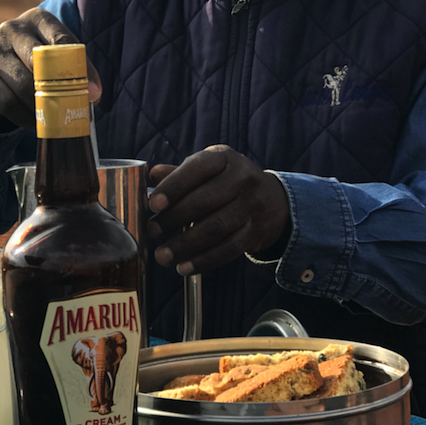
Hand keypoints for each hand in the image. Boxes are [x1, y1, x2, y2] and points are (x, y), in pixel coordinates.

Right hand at [0, 7, 101, 129]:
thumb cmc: (37, 62)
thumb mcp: (58, 57)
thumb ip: (78, 70)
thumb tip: (94, 95)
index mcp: (37, 19)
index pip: (62, 41)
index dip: (79, 69)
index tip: (93, 93)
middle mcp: (12, 29)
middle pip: (40, 62)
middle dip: (59, 89)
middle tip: (72, 108)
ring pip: (24, 85)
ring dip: (43, 107)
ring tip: (55, 118)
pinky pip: (8, 103)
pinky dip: (26, 116)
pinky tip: (35, 121)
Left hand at [146, 145, 290, 275]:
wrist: (274, 199)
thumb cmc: (228, 182)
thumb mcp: (209, 170)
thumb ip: (181, 174)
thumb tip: (153, 175)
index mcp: (224, 158)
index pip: (197, 169)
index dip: (174, 186)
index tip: (153, 204)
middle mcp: (242, 178)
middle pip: (204, 201)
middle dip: (174, 218)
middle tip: (152, 231)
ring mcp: (252, 205)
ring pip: (215, 228)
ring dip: (185, 245)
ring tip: (163, 255)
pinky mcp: (256, 231)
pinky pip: (228, 249)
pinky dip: (204, 260)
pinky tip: (185, 266)